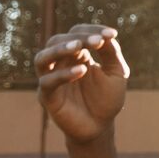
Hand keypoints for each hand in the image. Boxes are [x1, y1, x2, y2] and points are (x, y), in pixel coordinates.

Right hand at [35, 24, 130, 143]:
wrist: (101, 127)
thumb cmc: (107, 98)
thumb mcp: (116, 73)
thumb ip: (112, 53)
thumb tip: (107, 35)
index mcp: (76, 55)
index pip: (77, 33)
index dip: (92, 30)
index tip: (111, 34)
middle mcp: (59, 63)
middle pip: (56, 41)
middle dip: (77, 38)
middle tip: (96, 40)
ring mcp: (51, 79)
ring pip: (42, 58)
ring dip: (59, 50)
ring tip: (78, 47)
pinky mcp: (47, 97)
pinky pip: (47, 82)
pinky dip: (62, 75)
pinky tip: (82, 71)